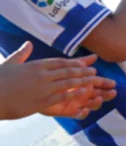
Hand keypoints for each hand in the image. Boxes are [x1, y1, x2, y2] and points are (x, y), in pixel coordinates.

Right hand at [0, 44, 116, 120]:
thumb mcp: (10, 63)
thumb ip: (22, 54)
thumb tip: (28, 43)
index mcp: (35, 65)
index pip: (59, 62)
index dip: (72, 63)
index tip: (83, 63)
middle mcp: (42, 75)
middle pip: (67, 71)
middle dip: (82, 71)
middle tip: (94, 72)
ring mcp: (43, 88)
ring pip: (69, 83)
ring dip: (83, 81)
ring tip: (94, 81)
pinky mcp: (42, 101)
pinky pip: (63, 96)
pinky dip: (75, 94)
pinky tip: (84, 94)